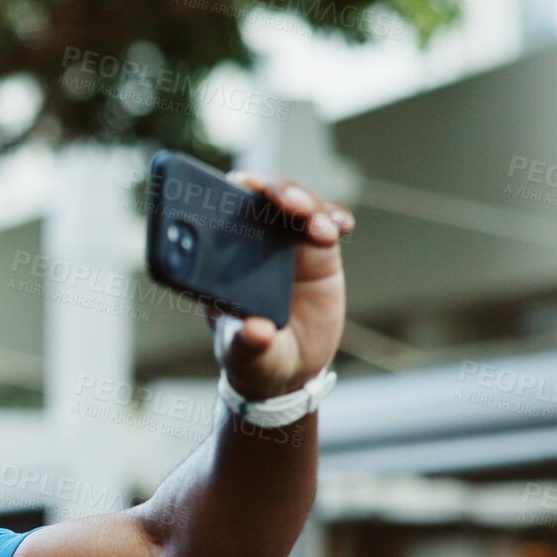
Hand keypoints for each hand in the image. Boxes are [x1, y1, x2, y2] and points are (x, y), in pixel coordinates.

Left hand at [211, 173, 353, 399]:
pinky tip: (341, 227)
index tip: (244, 189)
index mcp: (220, 259)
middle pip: (259, 197)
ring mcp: (285, 244)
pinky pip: (327, 223)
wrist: (291, 367)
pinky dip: (334, 218)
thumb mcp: (247, 356)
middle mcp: (251, 242)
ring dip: (308, 204)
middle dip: (274, 191)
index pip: (216, 212)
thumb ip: (247, 345)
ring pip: (296, 203)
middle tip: (288, 205)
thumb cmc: (255, 356)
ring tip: (320, 229)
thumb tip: (255, 331)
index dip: (227, 193)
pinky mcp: (318, 252)